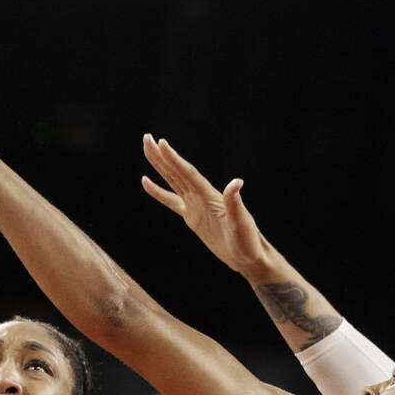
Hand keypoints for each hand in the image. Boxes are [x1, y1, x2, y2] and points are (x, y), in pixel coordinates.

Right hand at [140, 134, 271, 275]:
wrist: (247, 256)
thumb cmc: (247, 240)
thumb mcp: (241, 222)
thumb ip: (235, 203)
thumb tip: (236, 182)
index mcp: (209, 195)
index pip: (188, 173)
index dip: (174, 159)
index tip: (161, 144)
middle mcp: (200, 196)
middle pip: (177, 171)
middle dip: (161, 156)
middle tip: (147, 138)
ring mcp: (195, 205)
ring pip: (173, 181)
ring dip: (160, 166)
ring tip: (148, 151)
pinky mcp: (191, 216)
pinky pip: (171, 201)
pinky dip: (159, 192)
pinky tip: (147, 182)